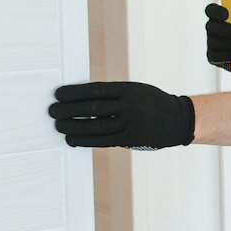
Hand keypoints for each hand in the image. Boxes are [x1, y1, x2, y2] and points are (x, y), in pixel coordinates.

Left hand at [50, 81, 194, 148]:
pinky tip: (72, 139)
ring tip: (58, 126)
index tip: (58, 94)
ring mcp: (130, 124)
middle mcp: (130, 106)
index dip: (74, 93)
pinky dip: (84, 140)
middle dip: (68, 110)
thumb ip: (112, 94)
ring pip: (95, 127)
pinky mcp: (130, 139)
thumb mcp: (135, 90)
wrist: (177, 120)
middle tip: (52, 111)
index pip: (95, 90)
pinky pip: (102, 141)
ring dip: (73, 127)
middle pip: (92, 109)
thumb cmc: (150, 102)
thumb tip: (79, 99)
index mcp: (129, 90)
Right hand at [205, 0, 230, 76]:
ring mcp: (211, 43)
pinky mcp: (212, 57)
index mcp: (221, 16)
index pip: (210, 10)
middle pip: (211, 27)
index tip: (227, 14)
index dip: (216, 11)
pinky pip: (216, 56)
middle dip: (228, 30)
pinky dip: (230, 55)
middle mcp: (213, 29)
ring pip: (214, 42)